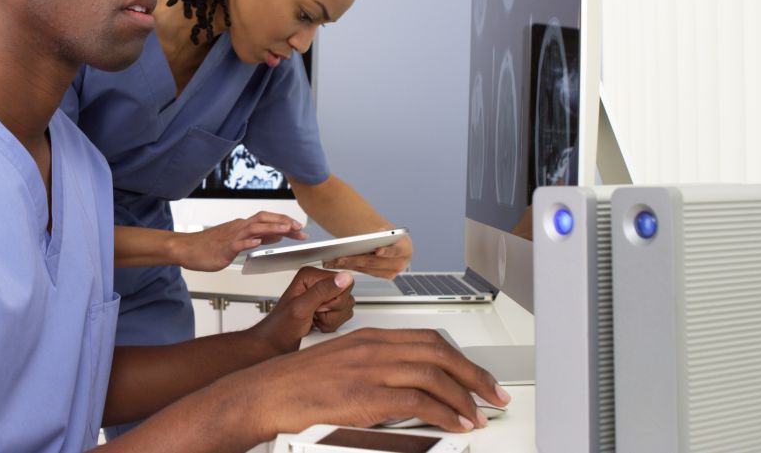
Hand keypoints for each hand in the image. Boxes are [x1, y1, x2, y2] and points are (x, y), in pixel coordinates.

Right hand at [175, 211, 307, 271]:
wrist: (187, 248)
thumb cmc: (209, 246)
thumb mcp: (237, 240)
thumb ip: (256, 237)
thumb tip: (276, 235)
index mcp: (243, 226)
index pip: (268, 220)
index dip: (285, 222)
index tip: (299, 228)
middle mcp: (239, 227)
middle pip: (264, 219)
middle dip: (283, 222)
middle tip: (299, 228)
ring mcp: (231, 237)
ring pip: (254, 228)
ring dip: (271, 228)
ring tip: (286, 230)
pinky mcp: (223, 248)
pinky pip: (237, 243)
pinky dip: (248, 242)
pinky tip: (257, 242)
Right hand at [226, 327, 510, 440]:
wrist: (268, 392)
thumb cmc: (298, 383)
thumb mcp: (342, 364)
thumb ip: (375, 368)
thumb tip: (407, 386)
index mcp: (370, 337)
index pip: (428, 340)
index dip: (460, 359)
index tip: (477, 377)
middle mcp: (374, 347)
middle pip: (439, 352)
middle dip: (473, 375)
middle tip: (492, 393)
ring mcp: (370, 369)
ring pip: (434, 374)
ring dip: (463, 397)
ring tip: (477, 414)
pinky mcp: (366, 394)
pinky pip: (417, 400)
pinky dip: (443, 413)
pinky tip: (454, 423)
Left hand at [248, 267, 355, 353]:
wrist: (276, 343)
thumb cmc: (281, 326)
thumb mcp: (301, 307)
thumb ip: (322, 291)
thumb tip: (344, 277)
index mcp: (311, 276)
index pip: (344, 282)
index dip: (333, 300)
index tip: (317, 307)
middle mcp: (319, 283)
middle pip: (346, 297)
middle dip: (331, 312)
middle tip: (313, 314)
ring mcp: (324, 297)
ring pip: (346, 308)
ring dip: (330, 320)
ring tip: (313, 320)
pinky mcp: (328, 308)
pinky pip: (343, 317)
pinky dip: (331, 325)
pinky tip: (317, 324)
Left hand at [322, 235, 411, 278]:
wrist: (386, 238)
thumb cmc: (385, 233)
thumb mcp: (385, 229)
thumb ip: (382, 232)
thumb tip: (380, 231)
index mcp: (405, 248)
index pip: (396, 250)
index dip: (387, 251)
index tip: (377, 251)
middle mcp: (401, 262)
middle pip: (376, 262)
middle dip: (357, 259)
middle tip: (341, 257)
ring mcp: (392, 271)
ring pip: (367, 269)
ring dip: (349, 265)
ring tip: (335, 260)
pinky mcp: (381, 276)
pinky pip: (363, 271)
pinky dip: (349, 267)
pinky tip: (336, 264)